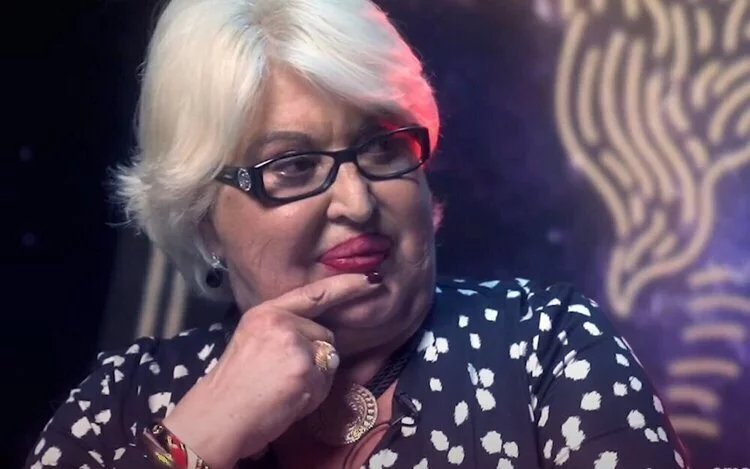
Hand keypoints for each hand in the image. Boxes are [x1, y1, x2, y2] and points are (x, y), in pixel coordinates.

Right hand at [161, 273, 379, 468]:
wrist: (218, 415)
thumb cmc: (234, 387)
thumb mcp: (252, 340)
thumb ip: (283, 330)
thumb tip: (318, 339)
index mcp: (266, 312)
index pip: (313, 294)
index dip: (345, 286)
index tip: (370, 279)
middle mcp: (281, 322)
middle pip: (324, 335)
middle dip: (314, 357)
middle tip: (282, 377)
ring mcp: (294, 344)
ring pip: (328, 359)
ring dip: (315, 377)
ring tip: (283, 388)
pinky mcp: (305, 368)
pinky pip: (326, 381)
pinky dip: (313, 395)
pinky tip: (288, 399)